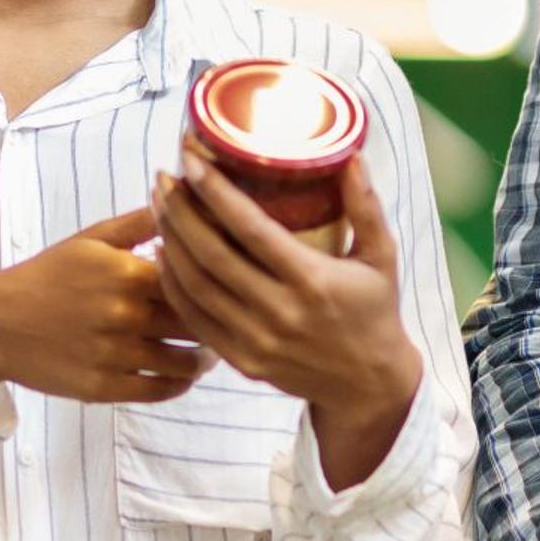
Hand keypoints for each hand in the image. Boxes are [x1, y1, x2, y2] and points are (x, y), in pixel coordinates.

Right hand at [0, 207, 215, 404]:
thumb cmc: (47, 276)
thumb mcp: (91, 239)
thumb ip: (140, 222)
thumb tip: (183, 195)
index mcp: (126, 273)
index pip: (195, 281)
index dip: (217, 285)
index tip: (227, 286)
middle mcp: (124, 315)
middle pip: (195, 324)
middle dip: (216, 324)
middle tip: (227, 322)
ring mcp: (114, 355)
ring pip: (183, 363)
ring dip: (203, 360)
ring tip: (208, 352)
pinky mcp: (103, 388)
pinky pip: (159, 391)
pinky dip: (179, 384)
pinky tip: (184, 374)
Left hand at [154, 150, 424, 481]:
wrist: (368, 385)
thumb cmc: (375, 311)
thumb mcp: (382, 257)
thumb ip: (366, 206)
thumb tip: (353, 155)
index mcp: (313, 281)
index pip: (251, 229)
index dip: (215, 193)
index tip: (191, 161)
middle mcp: (280, 312)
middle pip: (212, 255)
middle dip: (179, 211)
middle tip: (164, 177)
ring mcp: (256, 340)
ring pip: (196, 285)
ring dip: (169, 241)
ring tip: (158, 205)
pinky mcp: (242, 361)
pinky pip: (195, 318)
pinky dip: (173, 283)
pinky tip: (162, 252)